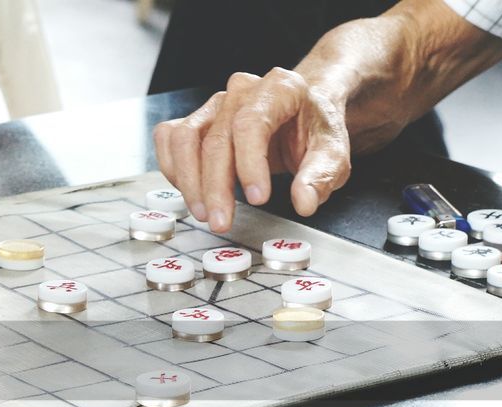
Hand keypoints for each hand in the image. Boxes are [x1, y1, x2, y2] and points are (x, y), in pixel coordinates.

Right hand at [153, 68, 350, 231]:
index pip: (251, 123)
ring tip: (203, 213)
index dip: (249, 164)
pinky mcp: (196, 119)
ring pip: (185, 138)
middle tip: (222, 222)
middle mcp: (241, 91)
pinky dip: (172, 168)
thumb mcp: (333, 152)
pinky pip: (169, 138)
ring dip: (188, 181)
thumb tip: (304, 202)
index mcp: (279, 88)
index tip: (258, 199)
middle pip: (215, 138)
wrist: (300, 115)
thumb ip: (320, 176)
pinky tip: (189, 192)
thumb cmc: (313, 130)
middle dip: (215, 187)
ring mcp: (214, 105)